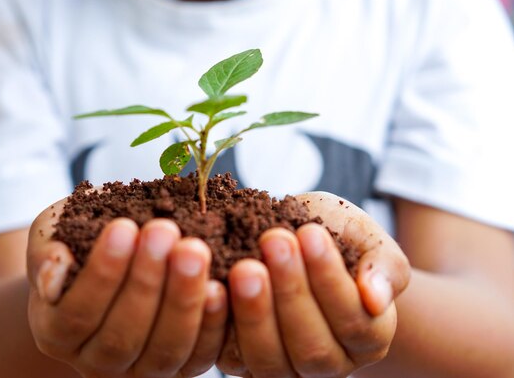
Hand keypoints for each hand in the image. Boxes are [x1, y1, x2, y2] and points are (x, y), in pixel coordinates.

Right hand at [26, 198, 228, 377]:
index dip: (101, 273)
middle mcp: (95, 361)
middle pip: (121, 338)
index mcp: (55, 331)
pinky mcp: (180, 366)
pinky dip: (212, 324)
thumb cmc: (78, 240)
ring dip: (182, 300)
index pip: (77, 314)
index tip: (123, 227)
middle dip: (146, 281)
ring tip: (194, 249)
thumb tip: (54, 275)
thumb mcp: (52, 233)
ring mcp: (140, 369)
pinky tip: (220, 284)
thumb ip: (46, 251)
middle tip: (164, 231)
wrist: (110, 258)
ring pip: (163, 351)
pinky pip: (200, 355)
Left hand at [217, 192, 410, 377]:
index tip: (310, 232)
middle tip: (273, 241)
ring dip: (255, 313)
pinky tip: (214, 287)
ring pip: (270, 361)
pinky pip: (230, 357)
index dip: (330, 279)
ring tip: (245, 266)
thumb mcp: (364, 236)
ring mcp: (285, 368)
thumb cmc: (334, 235)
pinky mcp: (243, 362)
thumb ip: (382, 264)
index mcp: (368, 336)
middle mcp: (330, 363)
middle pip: (313, 349)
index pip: (355, 321)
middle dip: (291, 292)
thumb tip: (376, 298)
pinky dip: (219, 325)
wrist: (294, 239)